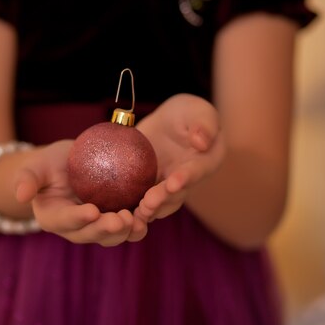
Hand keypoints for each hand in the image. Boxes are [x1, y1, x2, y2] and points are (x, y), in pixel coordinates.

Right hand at [13, 140, 147, 245]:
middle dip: (106, 230)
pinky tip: (150, 214)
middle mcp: (76, 229)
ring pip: (111, 237)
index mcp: (53, 218)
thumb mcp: (37, 165)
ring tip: (136, 221)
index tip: (91, 211)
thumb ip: (27, 178)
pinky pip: (128, 227)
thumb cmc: (50, 164)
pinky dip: (139, 224)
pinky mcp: (116, 221)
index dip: (77, 218)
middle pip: (90, 234)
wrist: (71, 165)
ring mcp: (97, 228)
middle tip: (121, 219)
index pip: (64, 221)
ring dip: (125, 232)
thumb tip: (20, 195)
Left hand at [135, 94, 224, 221]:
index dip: (185, 179)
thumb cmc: (188, 113)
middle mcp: (188, 180)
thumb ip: (204, 124)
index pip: (196, 172)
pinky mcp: (149, 187)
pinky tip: (119, 213)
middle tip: (148, 203)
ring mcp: (168, 187)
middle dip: (162, 199)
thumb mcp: (198, 111)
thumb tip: (201, 141)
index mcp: (205, 162)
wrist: (168, 123)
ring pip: (160, 204)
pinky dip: (132, 207)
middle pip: (176, 194)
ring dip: (149, 210)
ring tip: (136, 213)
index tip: (173, 183)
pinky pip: (141, 200)